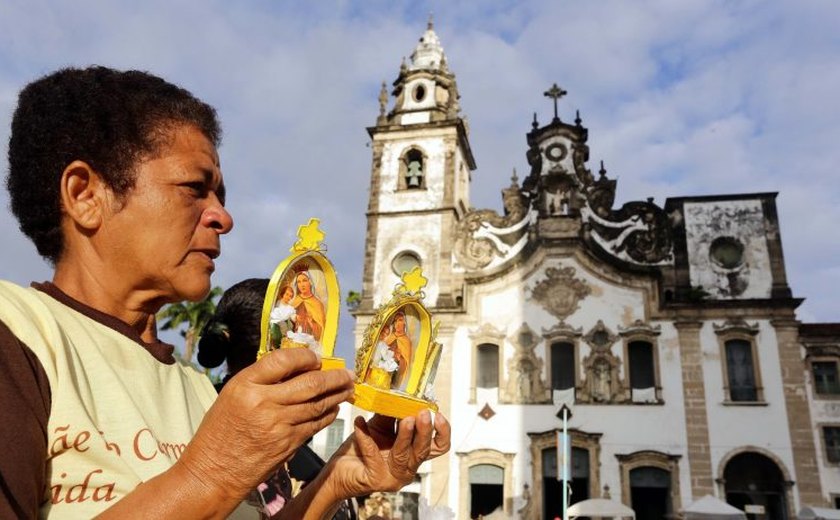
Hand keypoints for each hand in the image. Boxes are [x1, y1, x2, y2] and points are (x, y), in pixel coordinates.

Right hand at [176, 348, 354, 502]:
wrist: (213, 472)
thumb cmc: (220, 432)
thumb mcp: (232, 395)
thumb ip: (261, 380)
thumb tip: (295, 368)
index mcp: (246, 385)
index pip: (284, 360)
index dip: (305, 357)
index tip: (317, 358)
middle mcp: (264, 403)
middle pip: (310, 383)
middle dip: (334, 377)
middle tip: (347, 373)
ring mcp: (279, 425)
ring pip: (318, 404)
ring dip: (337, 395)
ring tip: (348, 388)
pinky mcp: (288, 444)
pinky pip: (315, 425)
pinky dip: (328, 415)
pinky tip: (334, 409)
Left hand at [324, 411, 450, 499]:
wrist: (338, 470)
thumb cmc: (360, 450)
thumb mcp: (380, 427)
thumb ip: (392, 414)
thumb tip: (401, 392)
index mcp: (413, 454)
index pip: (438, 446)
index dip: (442, 432)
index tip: (437, 414)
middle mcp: (407, 468)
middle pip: (424, 451)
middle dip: (425, 431)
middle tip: (423, 414)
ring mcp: (393, 476)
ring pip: (404, 455)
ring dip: (405, 436)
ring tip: (404, 419)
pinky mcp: (376, 479)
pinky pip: (373, 453)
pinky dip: (366, 436)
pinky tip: (359, 422)